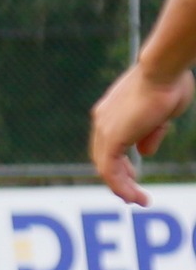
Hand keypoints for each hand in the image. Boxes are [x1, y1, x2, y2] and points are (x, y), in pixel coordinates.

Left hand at [90, 62, 194, 203]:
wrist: (163, 69)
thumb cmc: (168, 84)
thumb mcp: (160, 115)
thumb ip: (150, 134)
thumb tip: (144, 153)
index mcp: (109, 113)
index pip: (107, 145)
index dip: (119, 163)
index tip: (132, 174)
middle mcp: (101, 121)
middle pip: (102, 158)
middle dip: (118, 178)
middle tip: (130, 193)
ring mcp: (104, 129)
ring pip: (105, 167)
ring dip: (121, 187)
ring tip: (136, 200)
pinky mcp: (112, 137)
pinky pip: (111, 171)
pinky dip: (121, 186)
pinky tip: (135, 197)